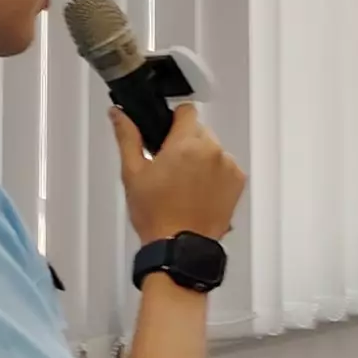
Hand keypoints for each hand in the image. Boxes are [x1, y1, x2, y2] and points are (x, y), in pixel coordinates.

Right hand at [111, 105, 245, 245]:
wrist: (180, 245)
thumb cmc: (156, 214)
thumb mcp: (133, 173)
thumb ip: (128, 137)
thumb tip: (119, 114)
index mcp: (186, 144)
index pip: (187, 111)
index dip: (174, 120)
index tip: (167, 134)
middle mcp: (212, 150)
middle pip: (200, 131)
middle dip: (186, 143)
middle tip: (170, 167)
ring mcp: (228, 166)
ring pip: (214, 149)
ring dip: (202, 159)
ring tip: (185, 184)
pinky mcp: (238, 181)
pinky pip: (226, 167)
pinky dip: (216, 174)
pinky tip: (199, 192)